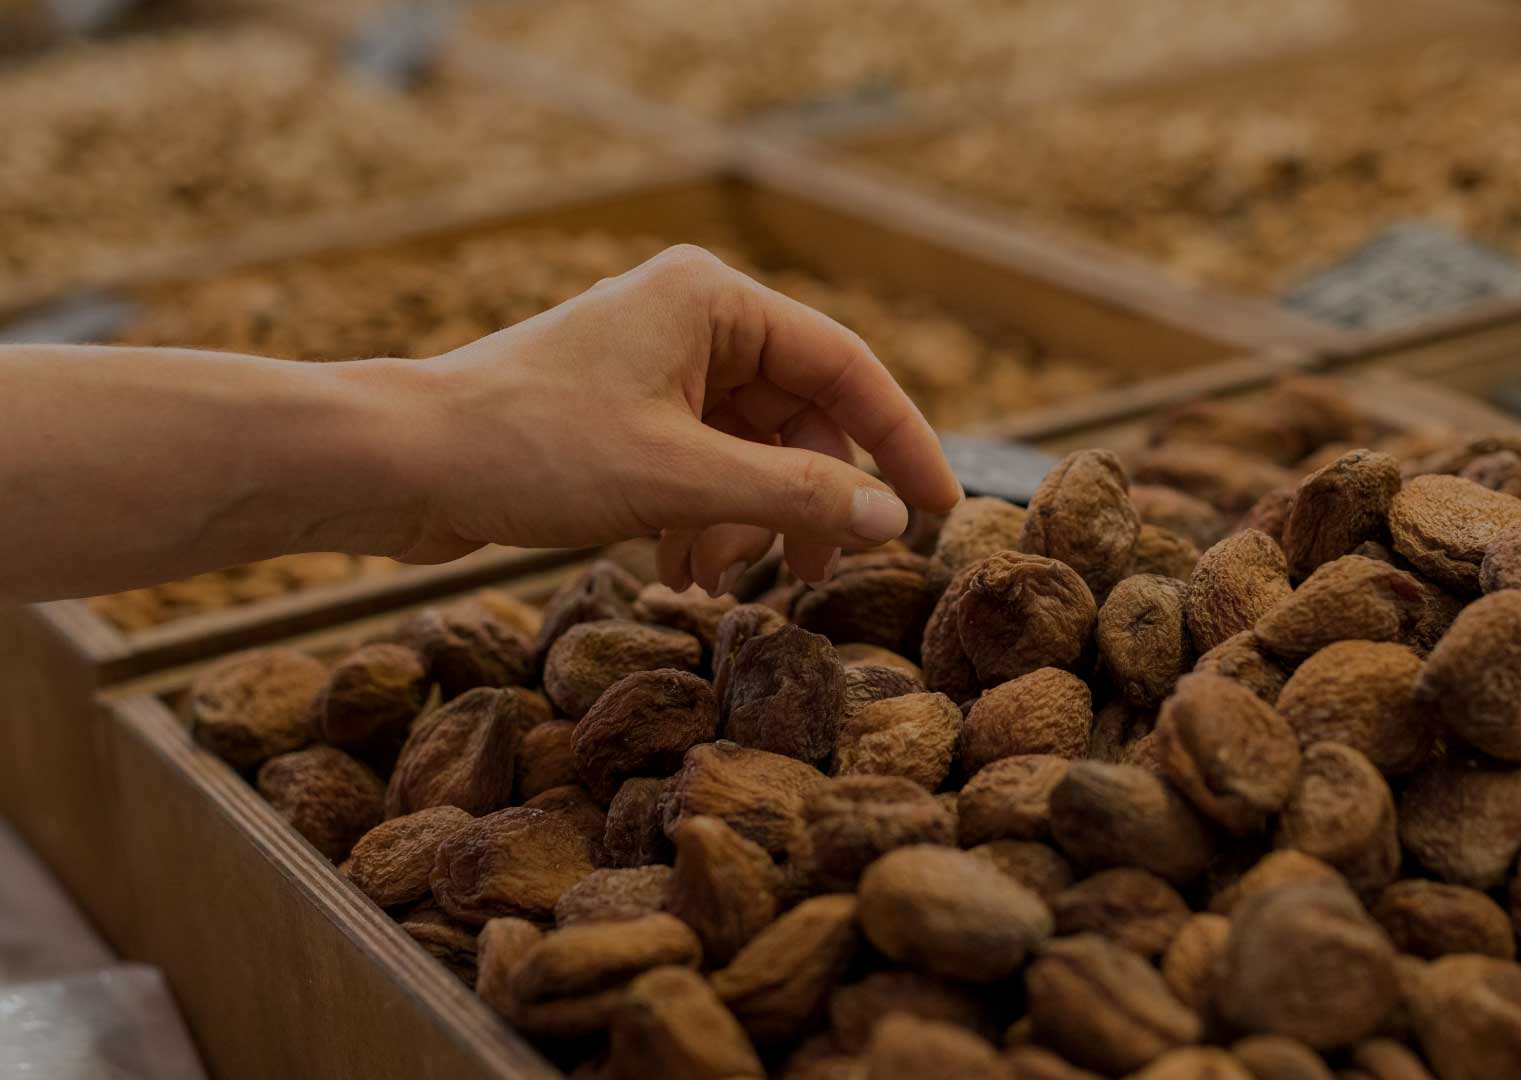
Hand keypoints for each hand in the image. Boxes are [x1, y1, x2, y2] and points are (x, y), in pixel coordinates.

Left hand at [397, 245, 961, 588]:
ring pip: (751, 451)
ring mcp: (655, 370)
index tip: (941, 511)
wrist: (394, 465)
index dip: (901, 440)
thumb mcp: (677, 479)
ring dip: (747, 522)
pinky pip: (702, 470)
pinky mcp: (624, 418)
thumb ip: (794, 494)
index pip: (844, 365)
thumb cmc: (526, 448)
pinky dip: (703, 523)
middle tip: (816, 573)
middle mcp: (691, 321)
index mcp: (711, 299)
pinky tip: (676, 574)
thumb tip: (892, 520)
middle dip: (805, 498)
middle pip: (799, 415)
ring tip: (714, 580)